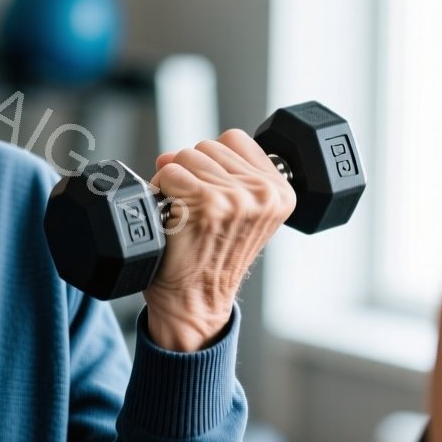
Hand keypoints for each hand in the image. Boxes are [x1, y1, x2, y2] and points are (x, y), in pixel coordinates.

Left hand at [142, 129, 295, 351]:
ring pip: (185, 156)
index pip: (235, 139)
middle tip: (194, 210)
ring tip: (183, 214)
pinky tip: (172, 216)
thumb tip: (171, 154)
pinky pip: (169, 172)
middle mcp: (265, 194)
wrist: (196, 302)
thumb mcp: (241, 214)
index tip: (211, 192)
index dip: (212, 162)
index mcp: (281, 193)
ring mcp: (237, 198)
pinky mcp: (208, 204)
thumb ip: (223, 175)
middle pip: (207, 145)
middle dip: (191, 172)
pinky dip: (160, 190)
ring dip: (174, 182)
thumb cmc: (212, 259)